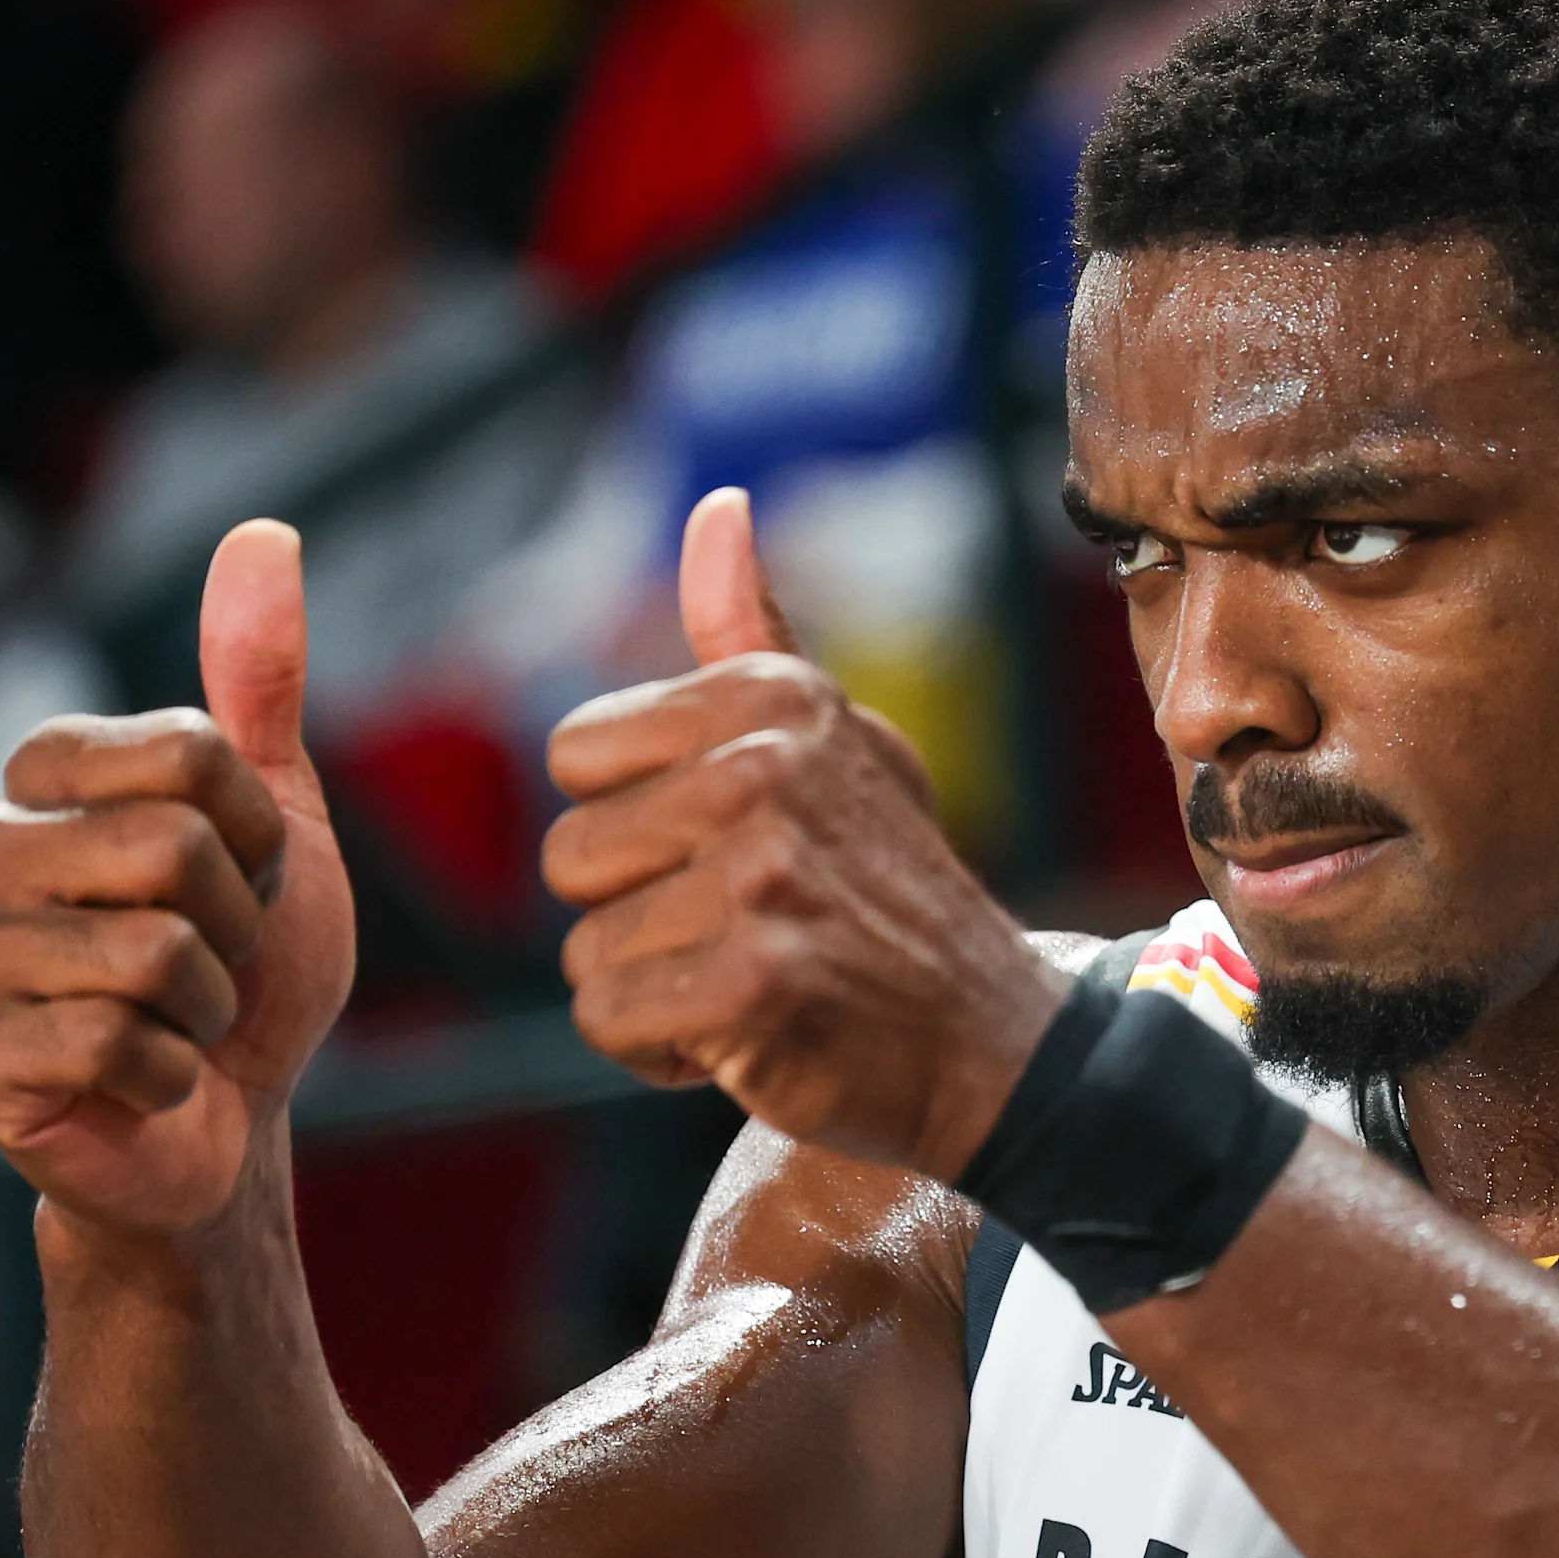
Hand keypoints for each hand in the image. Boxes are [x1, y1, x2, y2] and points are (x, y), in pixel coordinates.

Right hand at [0, 521, 356, 1236]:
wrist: (230, 1122)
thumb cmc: (248, 966)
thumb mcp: (277, 816)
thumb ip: (259, 682)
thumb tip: (264, 532)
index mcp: (44, 780)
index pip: (187, 752)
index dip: (257, 831)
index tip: (242, 875)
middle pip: (168, 849)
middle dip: (237, 926)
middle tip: (213, 965)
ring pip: (148, 951)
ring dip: (208, 1006)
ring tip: (178, 1022)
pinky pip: (113, 1041)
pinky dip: (170, 1073)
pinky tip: (142, 1081)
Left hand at [544, 488, 1062, 1180]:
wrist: (987, 1037)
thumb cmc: (887, 886)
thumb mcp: (832, 741)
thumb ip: (748, 636)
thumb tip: (719, 506)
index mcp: (770, 697)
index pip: (576, 754)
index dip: (635, 823)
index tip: (724, 850)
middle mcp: (765, 771)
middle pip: (570, 857)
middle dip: (638, 914)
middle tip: (744, 927)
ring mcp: (761, 877)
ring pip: (587, 948)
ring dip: (653, 988)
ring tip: (751, 978)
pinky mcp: (753, 982)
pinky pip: (609, 1020)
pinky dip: (661, 1051)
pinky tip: (745, 1034)